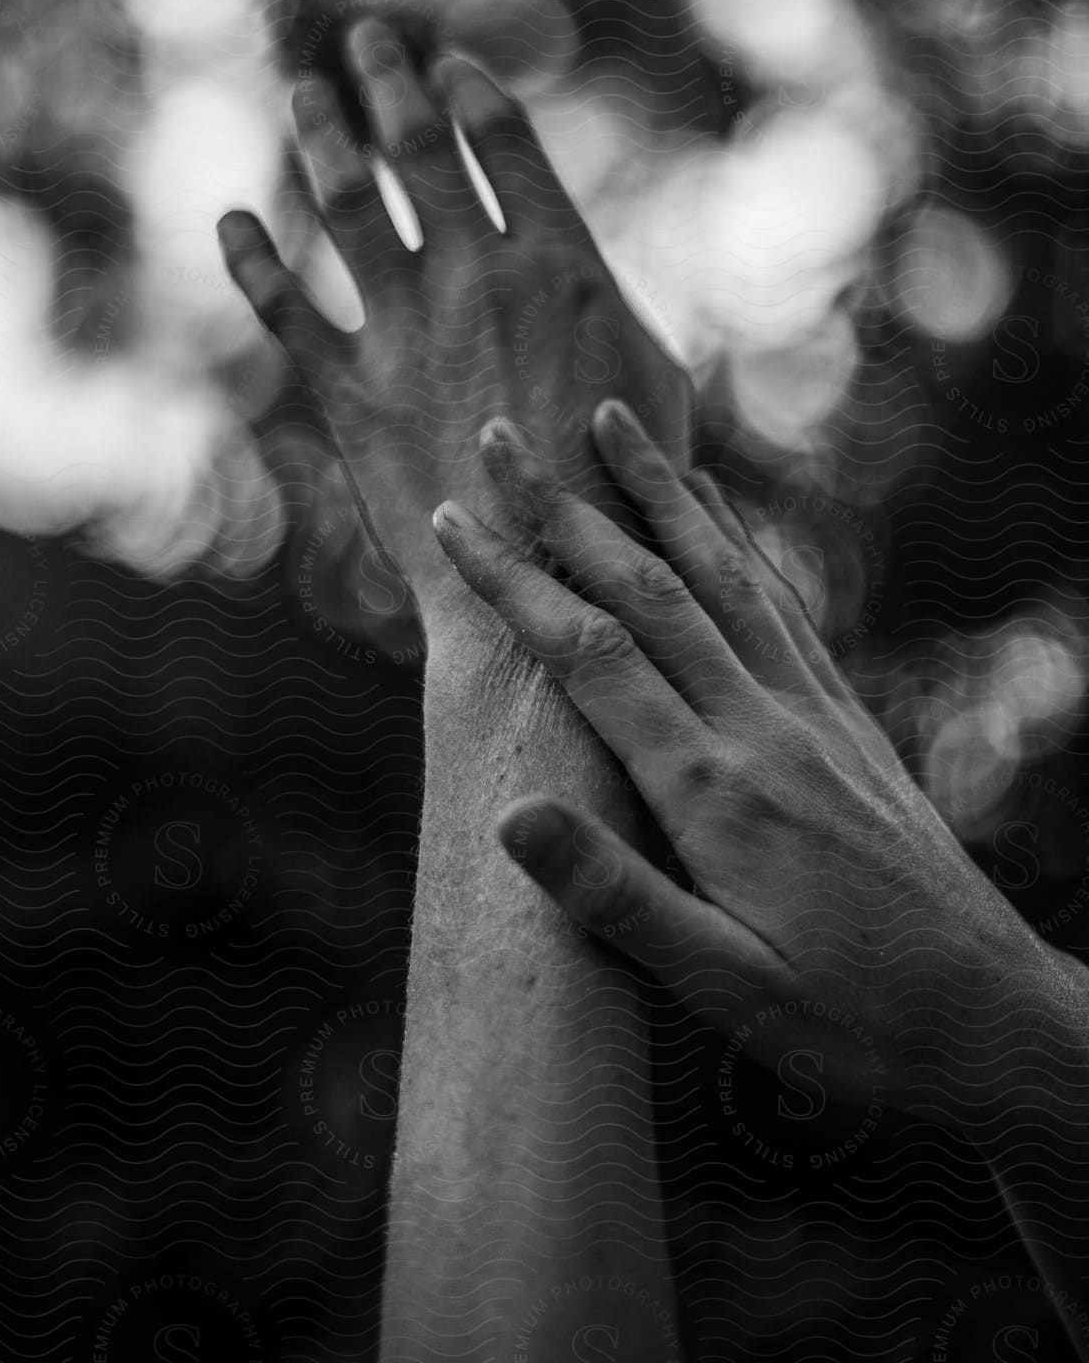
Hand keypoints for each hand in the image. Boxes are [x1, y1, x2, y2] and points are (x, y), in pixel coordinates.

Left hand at [219, 23, 690, 641]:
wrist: (548, 580)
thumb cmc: (623, 488)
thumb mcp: (652, 376)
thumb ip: (605, 298)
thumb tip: (571, 254)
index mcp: (560, 264)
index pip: (502, 143)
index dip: (471, 94)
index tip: (449, 69)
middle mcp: (476, 278)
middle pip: (417, 149)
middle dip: (387, 81)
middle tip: (366, 42)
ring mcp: (404, 330)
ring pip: (344, 203)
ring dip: (319, 136)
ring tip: (305, 96)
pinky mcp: (346, 390)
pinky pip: (283, 305)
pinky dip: (250, 259)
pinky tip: (231, 224)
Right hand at [431, 402, 1058, 1129]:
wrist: (990, 1018)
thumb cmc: (850, 1022)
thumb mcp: (725, 989)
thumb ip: (616, 897)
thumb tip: (508, 814)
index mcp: (714, 791)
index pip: (593, 656)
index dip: (515, 581)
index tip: (453, 519)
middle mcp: (764, 728)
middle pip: (652, 589)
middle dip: (567, 507)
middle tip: (502, 433)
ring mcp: (813, 715)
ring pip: (724, 576)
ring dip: (662, 492)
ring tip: (614, 420)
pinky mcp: (846, 722)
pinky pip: (783, 606)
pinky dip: (738, 543)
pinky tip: (719, 513)